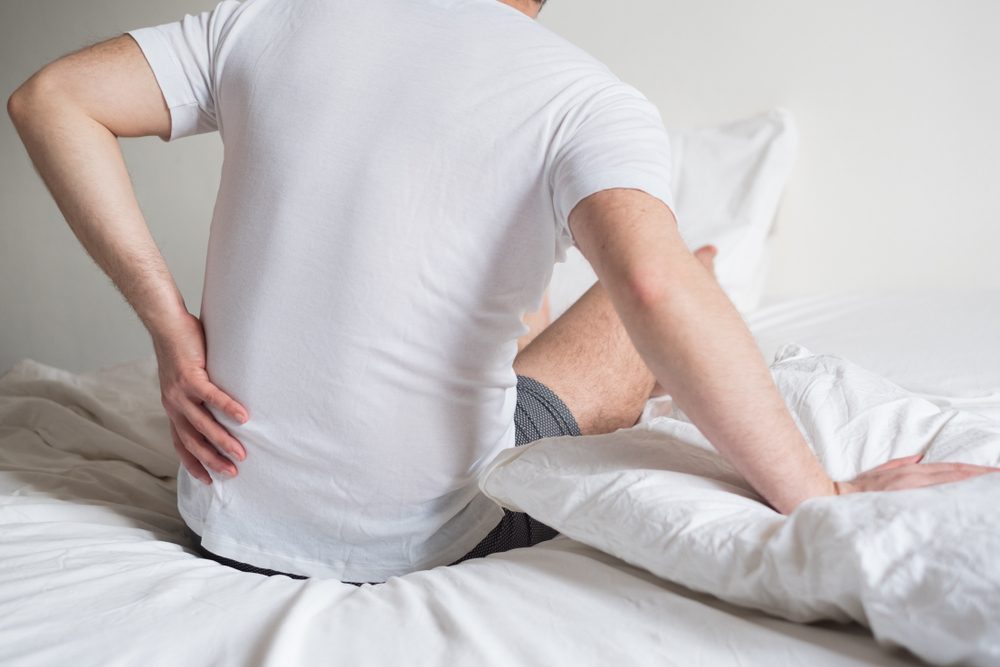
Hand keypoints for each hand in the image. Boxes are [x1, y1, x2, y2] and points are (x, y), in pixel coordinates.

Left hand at [153, 311, 248, 484]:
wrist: (166, 325)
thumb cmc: (181, 347)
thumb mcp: (185, 378)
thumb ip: (198, 393)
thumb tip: (220, 401)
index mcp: (172, 408)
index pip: (180, 443)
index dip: (192, 463)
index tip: (207, 479)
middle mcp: (173, 405)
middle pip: (192, 441)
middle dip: (212, 460)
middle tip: (232, 473)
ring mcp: (180, 393)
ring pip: (202, 425)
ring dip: (222, 441)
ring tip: (240, 454)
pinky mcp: (190, 377)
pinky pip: (212, 397)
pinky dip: (228, 408)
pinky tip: (243, 418)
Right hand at [834, 453, 999, 495]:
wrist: (833, 500)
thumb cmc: (855, 491)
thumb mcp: (879, 472)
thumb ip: (901, 464)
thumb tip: (921, 457)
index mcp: (911, 472)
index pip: (952, 469)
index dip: (976, 470)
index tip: (997, 472)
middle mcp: (915, 479)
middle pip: (958, 475)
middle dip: (984, 475)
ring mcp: (913, 492)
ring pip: (953, 485)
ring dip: (976, 483)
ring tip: (995, 483)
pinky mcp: (907, 505)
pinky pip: (939, 499)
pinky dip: (957, 496)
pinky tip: (972, 500)